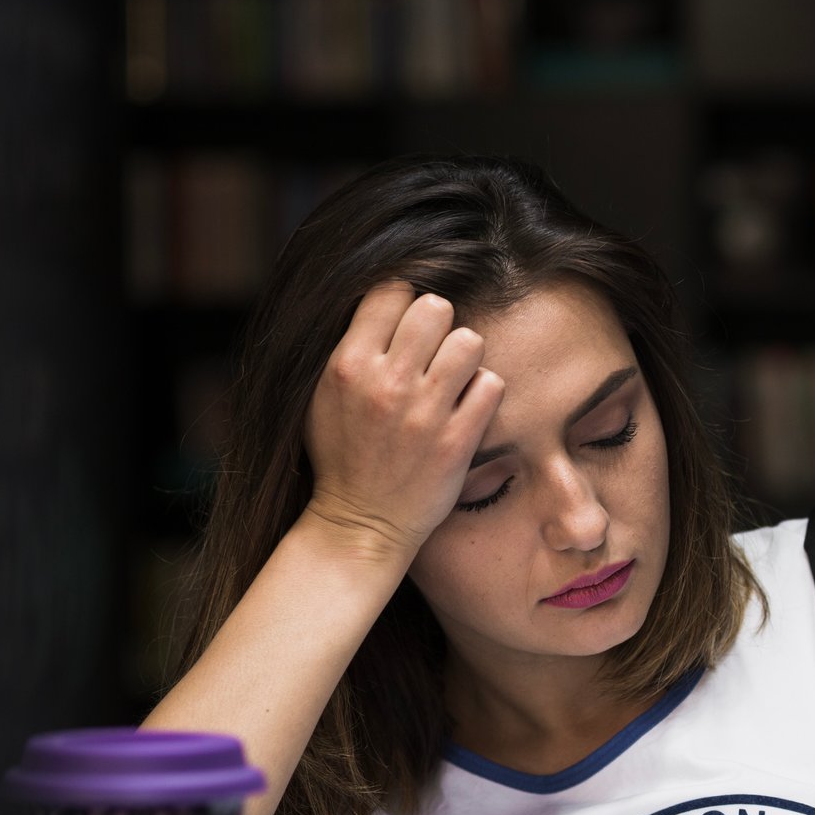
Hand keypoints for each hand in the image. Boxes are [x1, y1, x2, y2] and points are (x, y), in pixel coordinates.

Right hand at [303, 282, 504, 556]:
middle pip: (436, 307)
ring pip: (469, 340)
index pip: (390, 291)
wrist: (360, 523)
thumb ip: (351, 347)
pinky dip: (483, 392)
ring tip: (453, 377)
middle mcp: (387, 383)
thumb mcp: (323, 394)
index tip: (403, 327)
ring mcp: (425, 413)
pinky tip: (467, 406)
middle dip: (438, 326)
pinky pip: (491, 385)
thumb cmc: (342, 455)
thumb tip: (385, 301)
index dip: (402, 303)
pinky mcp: (457, 441)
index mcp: (348, 365)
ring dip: (465, 356)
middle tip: (432, 353)